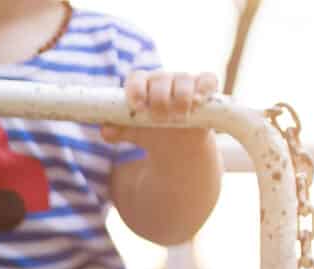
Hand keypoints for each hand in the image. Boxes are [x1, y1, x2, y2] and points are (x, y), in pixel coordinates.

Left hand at [101, 69, 219, 149]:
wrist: (178, 144)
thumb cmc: (152, 133)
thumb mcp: (134, 134)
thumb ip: (118, 131)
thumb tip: (106, 130)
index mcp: (143, 85)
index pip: (137, 78)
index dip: (136, 89)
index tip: (138, 107)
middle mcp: (163, 79)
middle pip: (161, 78)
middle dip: (159, 99)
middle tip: (159, 119)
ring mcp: (185, 81)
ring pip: (184, 79)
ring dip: (181, 98)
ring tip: (178, 117)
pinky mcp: (205, 86)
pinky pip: (208, 79)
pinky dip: (204, 88)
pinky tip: (198, 102)